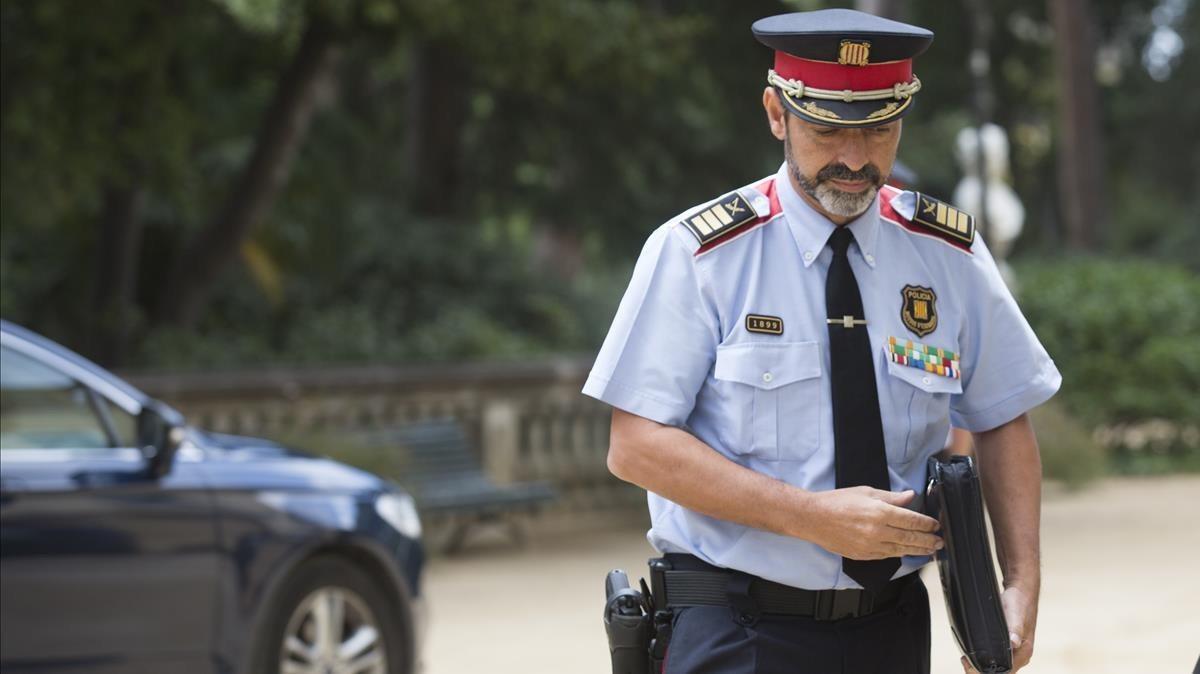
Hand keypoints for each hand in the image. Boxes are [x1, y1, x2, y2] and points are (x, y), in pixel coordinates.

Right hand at [806, 487, 941, 558]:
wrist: (814, 518)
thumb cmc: (837, 502)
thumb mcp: (866, 492)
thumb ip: (891, 497)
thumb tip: (910, 496)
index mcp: (880, 512)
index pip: (911, 520)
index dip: (926, 524)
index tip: (936, 525)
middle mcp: (877, 531)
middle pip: (910, 537)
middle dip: (927, 540)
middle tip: (939, 541)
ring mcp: (870, 546)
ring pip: (901, 550)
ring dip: (918, 550)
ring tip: (929, 550)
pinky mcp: (863, 555)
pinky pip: (887, 556)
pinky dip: (899, 554)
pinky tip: (907, 552)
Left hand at [959, 584, 1036, 672]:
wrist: (1021, 593)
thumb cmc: (1019, 602)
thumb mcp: (1015, 613)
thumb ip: (1015, 628)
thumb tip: (1013, 642)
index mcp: (1024, 652)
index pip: (1005, 672)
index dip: (986, 673)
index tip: (970, 664)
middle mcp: (1020, 655)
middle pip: (1000, 672)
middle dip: (980, 670)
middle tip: (964, 660)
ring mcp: (1014, 652)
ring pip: (997, 667)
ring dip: (981, 666)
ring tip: (966, 658)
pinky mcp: (1008, 646)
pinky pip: (996, 658)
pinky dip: (984, 659)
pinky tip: (972, 653)